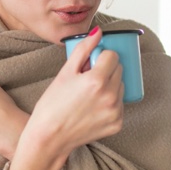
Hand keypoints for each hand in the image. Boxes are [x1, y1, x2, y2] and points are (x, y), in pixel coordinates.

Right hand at [26, 26, 123, 156]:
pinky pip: (119, 104)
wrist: (49, 138)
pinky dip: (110, 102)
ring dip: (109, 85)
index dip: (100, 56)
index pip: (112, 55)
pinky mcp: (117, 124)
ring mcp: (115, 112)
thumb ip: (83, 49)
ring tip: (89, 94)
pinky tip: (92, 107)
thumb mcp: (65, 73)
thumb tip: (98, 31)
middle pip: (118, 70)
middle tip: (87, 78)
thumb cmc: (52, 104)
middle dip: (106, 69)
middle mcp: (110, 96)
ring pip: (120, 87)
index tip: (89, 64)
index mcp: (97, 80)